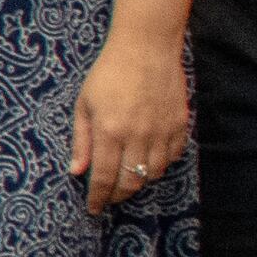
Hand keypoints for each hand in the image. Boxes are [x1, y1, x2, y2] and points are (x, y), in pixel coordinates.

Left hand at [70, 32, 191, 215]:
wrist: (146, 47)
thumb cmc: (109, 72)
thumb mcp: (84, 104)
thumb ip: (81, 140)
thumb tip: (76, 172)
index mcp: (109, 131)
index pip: (103, 178)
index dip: (98, 198)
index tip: (93, 209)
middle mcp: (137, 136)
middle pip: (130, 182)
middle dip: (118, 196)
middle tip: (109, 198)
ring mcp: (161, 131)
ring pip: (152, 173)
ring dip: (138, 182)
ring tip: (126, 180)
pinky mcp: (180, 124)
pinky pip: (172, 156)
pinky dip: (160, 165)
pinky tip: (148, 162)